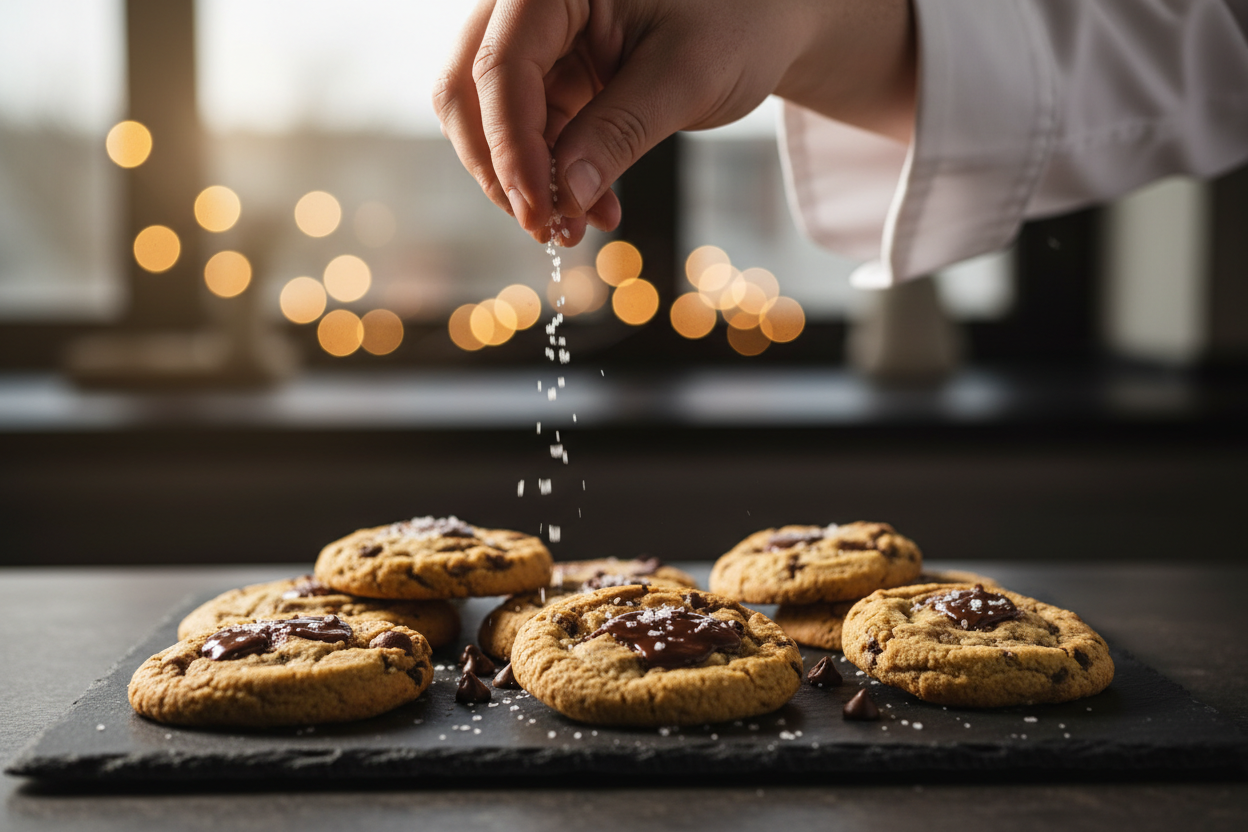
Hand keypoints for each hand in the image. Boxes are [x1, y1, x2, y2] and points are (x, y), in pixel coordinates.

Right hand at [433, 0, 914, 243]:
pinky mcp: (551, 72)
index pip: (502, 66)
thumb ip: (618, 132)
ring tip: (578, 225)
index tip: (540, 212)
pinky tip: (591, 205)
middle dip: (502, 168)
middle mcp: (529, 3)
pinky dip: (551, 174)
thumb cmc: (740, 22)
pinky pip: (527, 130)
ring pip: (489, 118)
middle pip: (469, 90)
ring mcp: (536, 38)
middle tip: (547, 228)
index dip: (512, 148)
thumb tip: (562, 196)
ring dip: (527, 180)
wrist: (767, 17)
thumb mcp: (686, 78)